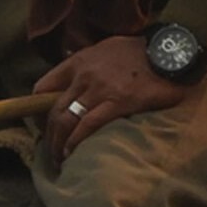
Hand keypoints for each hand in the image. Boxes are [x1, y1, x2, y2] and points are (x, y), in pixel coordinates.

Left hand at [34, 36, 186, 171]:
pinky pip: (88, 126)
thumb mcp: (107, 48)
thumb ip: (88, 62)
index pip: (44, 87)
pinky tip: (72, 153)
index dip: (36, 110)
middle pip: (53, 110)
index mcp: (78, 62)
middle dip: (48, 134)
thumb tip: (75, 72)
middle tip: (50, 149)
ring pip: (66, 121)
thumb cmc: (141, 50)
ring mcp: (99, 90)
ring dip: (58, 143)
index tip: (40, 124)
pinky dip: (76, 142)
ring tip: (60, 158)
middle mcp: (83, 76)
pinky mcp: (118, 103)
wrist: (170, 51)